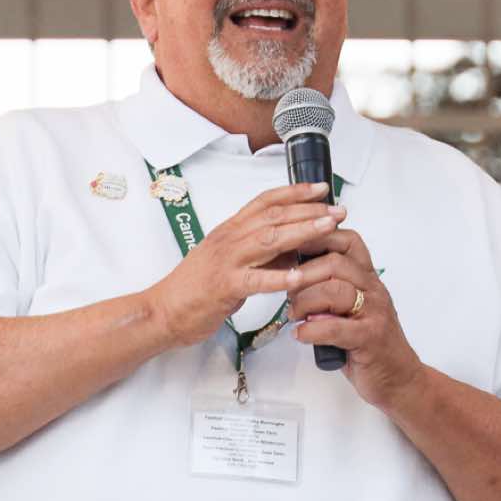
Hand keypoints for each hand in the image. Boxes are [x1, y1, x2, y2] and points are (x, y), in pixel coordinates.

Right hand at [146, 182, 345, 347]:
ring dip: (302, 231)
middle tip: (338, 209)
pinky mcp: (223, 287)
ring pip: (268, 240)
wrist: (162, 311)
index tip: (322, 188)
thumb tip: (295, 247)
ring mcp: (225, 261)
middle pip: (273, 216)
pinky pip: (255, 280)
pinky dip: (278, 277)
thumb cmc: (196, 289)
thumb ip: (260, 253)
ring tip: (328, 228)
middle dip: (309, 209)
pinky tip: (300, 276)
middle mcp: (228, 239)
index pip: (265, 201)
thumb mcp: (230, 262)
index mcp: (229, 231)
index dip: (295, 192)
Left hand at [286, 229, 420, 407]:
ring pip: (334, 290)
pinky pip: (335, 327)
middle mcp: (373, 290)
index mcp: (367, 278)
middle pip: (335, 262)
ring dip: (304, 301)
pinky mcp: (370, 338)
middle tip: (287, 293)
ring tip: (294, 315)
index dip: (317, 238)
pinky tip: (301, 334)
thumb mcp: (350, 308)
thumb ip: (327, 289)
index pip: (346, 241)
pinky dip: (311, 330)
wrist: (398, 378)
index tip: (292, 246)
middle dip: (303, 275)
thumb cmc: (367, 343)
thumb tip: (290, 277)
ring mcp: (374, 313)